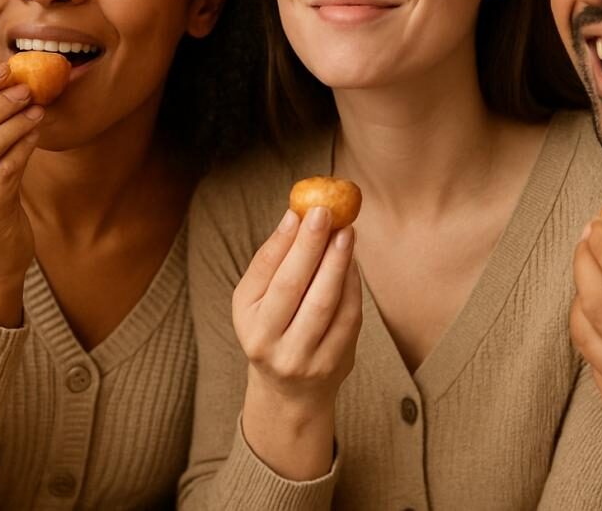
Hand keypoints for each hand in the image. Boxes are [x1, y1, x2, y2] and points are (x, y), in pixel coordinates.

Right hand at [233, 207, 360, 479]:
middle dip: (313, 246)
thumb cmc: (273, 328)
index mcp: (248, 321)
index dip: (285, 241)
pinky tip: (352, 263)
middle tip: (329, 213)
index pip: (267, 275)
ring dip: (339, 262)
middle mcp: (270, 343)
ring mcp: (304, 357)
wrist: (290, 391)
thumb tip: (295, 217)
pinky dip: (352, 286)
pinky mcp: (335, 363)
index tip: (302, 211)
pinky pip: (348, 317)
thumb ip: (272, 261)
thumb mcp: (257, 301)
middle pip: (295, 287)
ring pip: (326, 302)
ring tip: (346, 233)